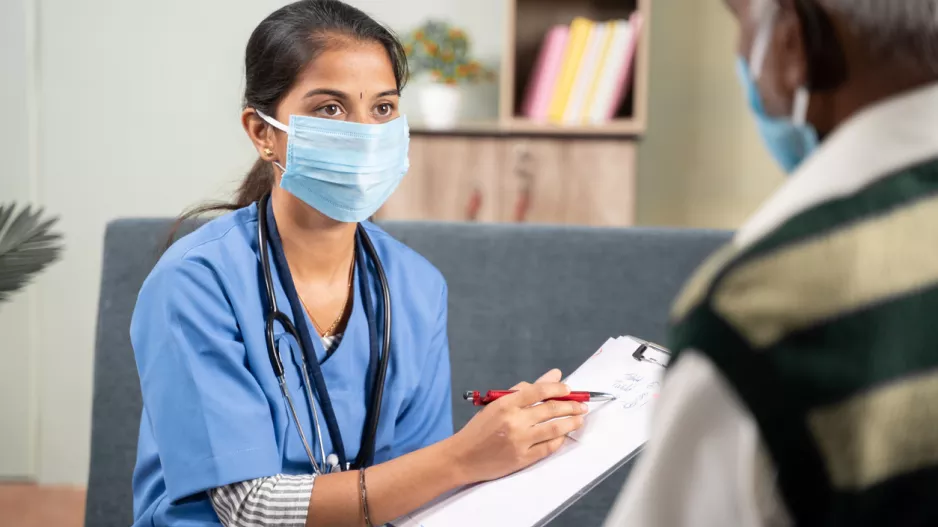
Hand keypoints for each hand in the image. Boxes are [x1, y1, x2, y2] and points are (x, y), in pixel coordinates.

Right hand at [447, 370, 586, 484]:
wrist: (462, 457)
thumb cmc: (480, 428)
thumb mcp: (497, 404)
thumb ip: (525, 390)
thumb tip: (554, 376)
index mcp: (506, 404)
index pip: (539, 390)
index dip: (558, 389)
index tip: (569, 389)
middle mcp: (514, 421)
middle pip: (550, 409)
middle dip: (571, 406)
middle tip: (582, 405)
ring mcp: (519, 441)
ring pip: (554, 429)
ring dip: (571, 423)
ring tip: (579, 419)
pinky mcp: (523, 458)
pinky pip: (548, 447)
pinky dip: (559, 440)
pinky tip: (564, 435)